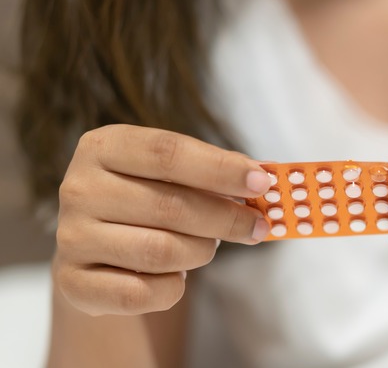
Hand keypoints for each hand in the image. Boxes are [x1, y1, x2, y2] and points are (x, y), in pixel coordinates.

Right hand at [54, 125, 271, 315]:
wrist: (98, 249)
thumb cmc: (149, 200)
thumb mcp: (174, 174)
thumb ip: (214, 172)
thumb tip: (261, 180)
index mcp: (104, 147)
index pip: (168, 152)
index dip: (220, 168)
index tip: (262, 182)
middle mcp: (79, 188)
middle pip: (170, 206)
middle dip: (226, 219)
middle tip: (257, 226)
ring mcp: (71, 237)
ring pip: (161, 251)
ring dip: (201, 252)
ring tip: (207, 247)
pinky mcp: (73, 283)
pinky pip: (143, 293)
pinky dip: (174, 288)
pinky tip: (176, 276)